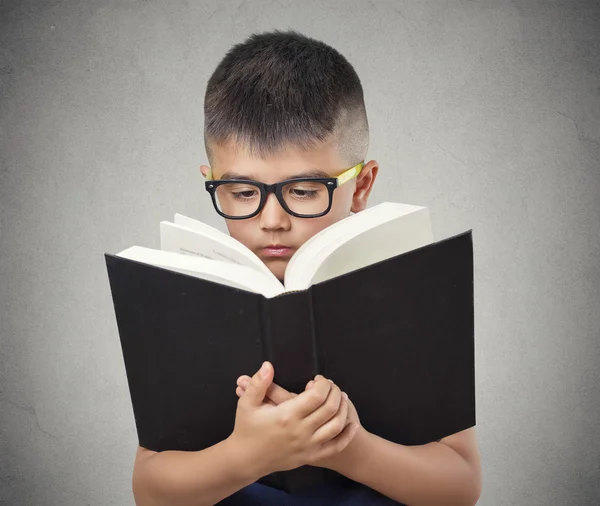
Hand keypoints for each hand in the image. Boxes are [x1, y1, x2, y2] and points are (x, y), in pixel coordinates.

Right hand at [229, 362, 359, 475]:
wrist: (246, 460)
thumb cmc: (247, 429)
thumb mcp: (247, 403)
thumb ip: (258, 383)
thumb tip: (268, 365)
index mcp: (287, 415)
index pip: (317, 396)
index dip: (323, 384)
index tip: (319, 379)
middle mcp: (301, 431)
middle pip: (330, 408)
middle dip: (335, 392)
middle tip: (330, 386)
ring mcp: (308, 445)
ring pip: (337, 425)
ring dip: (343, 408)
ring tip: (341, 398)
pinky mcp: (311, 456)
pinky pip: (335, 446)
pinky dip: (347, 434)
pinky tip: (351, 424)